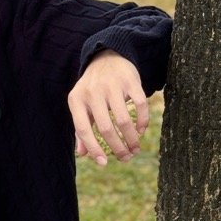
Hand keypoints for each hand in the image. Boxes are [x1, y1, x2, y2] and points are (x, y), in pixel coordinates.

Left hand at [67, 50, 148, 166]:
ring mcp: (112, 85)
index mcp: (76, 100)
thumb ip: (81, 128)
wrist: (106, 57)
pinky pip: (140, 105)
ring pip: (123, 120)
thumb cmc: (92, 88)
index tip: (104, 163)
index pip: (83, 130)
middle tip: (126, 158)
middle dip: (118, 148)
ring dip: (132, 139)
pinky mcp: (130, 80)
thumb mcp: (81, 104)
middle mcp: (92, 92)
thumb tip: (83, 154)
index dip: (93, 148)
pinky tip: (142, 131)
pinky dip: (143, 122)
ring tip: (135, 149)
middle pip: (106, 128)